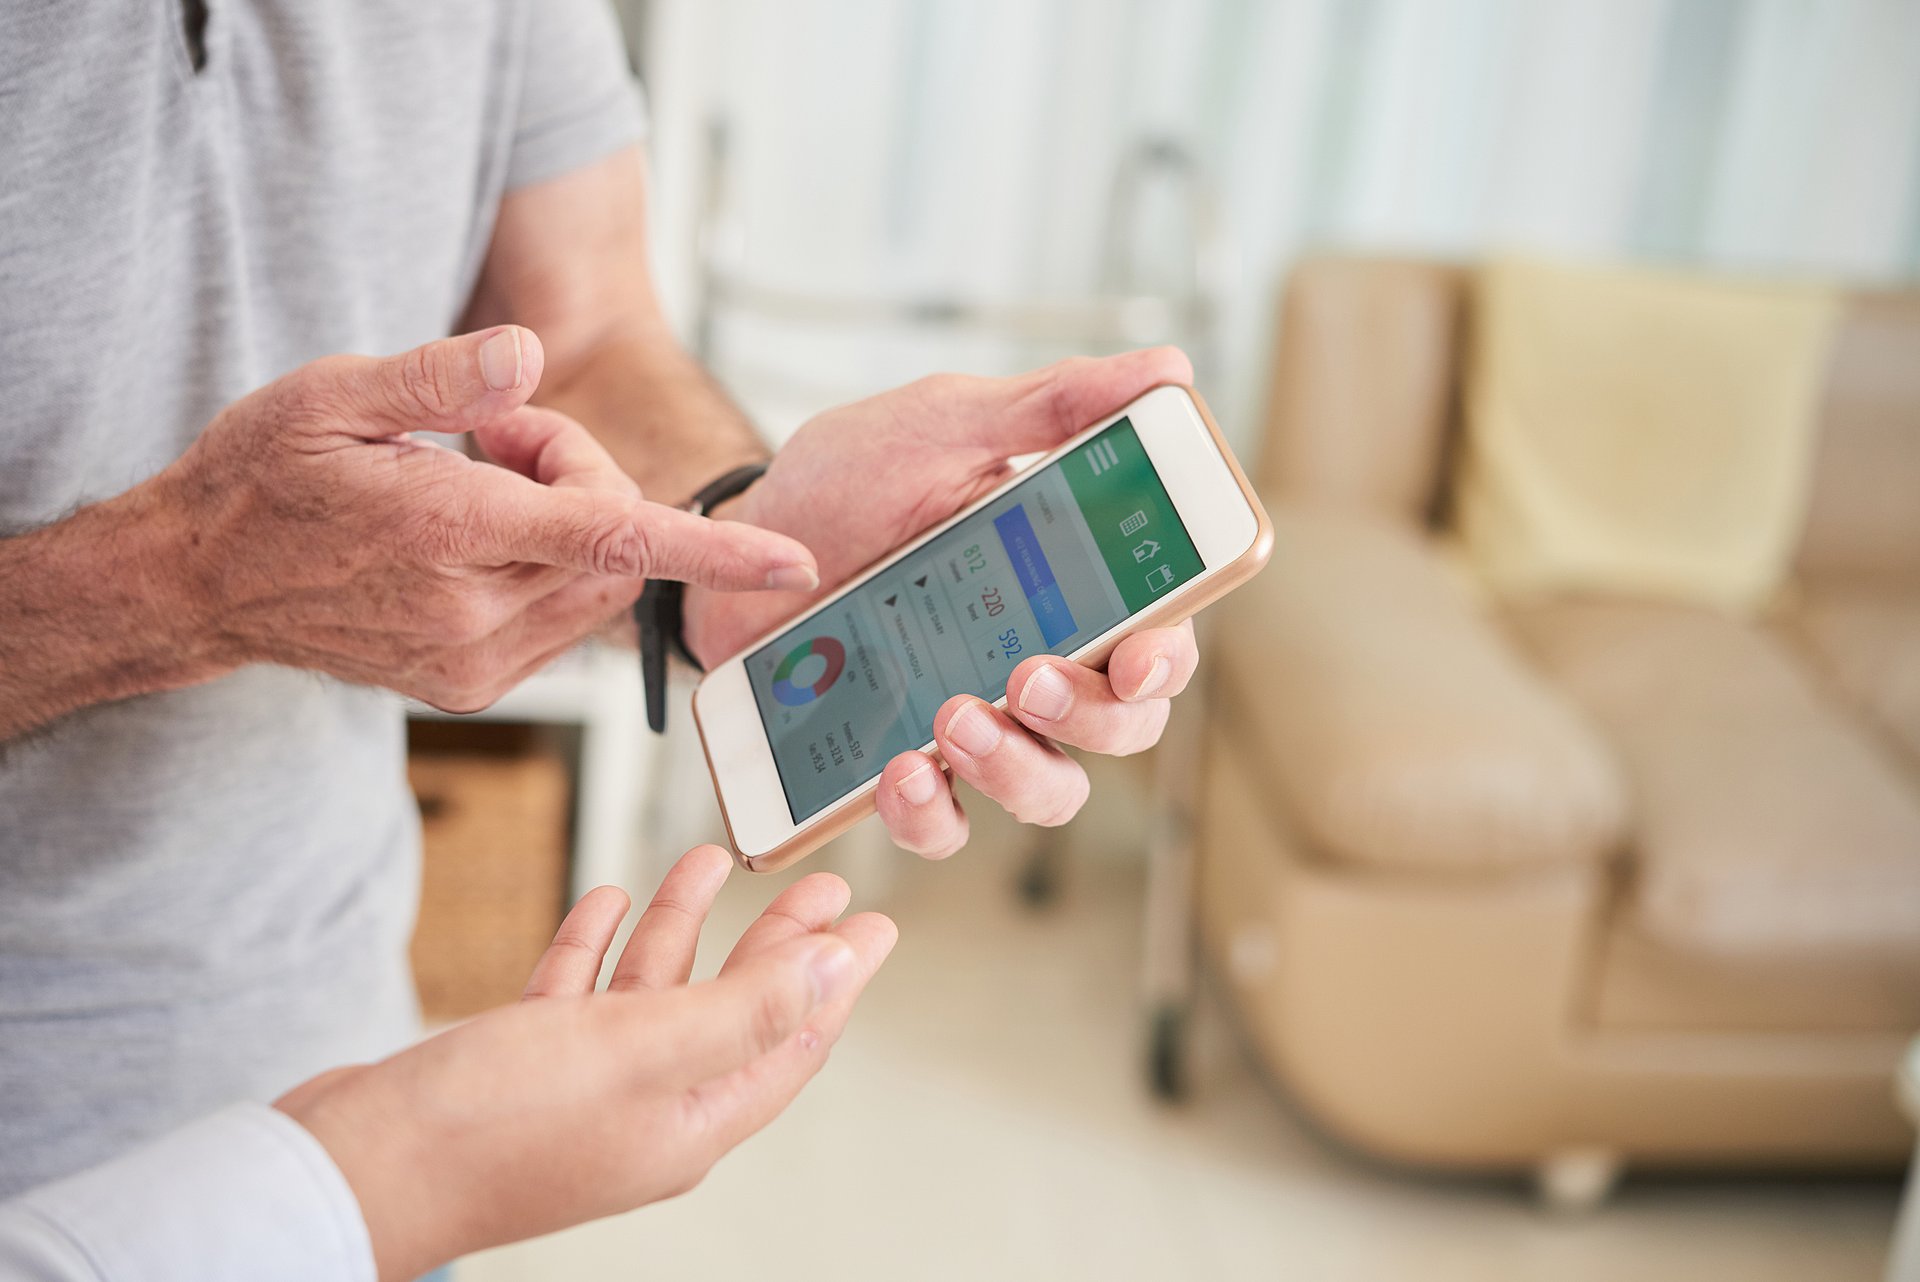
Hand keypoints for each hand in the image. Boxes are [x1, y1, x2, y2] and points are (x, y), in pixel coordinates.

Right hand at [148, 326, 815, 710]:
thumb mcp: (331, 393)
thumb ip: (440, 374)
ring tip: (474, 480)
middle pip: (616, 540)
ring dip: (571, 521)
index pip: (611, 537)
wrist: (201, 582)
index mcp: (446, 534)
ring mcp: (473, 664)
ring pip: (599, 582)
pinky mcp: (470, 686)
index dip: (714, 551)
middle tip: (494, 434)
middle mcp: (470, 616)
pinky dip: (550, 565)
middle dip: (585, 475)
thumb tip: (530, 355)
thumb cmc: (264, 477)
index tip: (795, 565)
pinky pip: (563, 616)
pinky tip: (474, 535)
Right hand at [276, 845, 895, 1281]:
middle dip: (776, 943)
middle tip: (819, 881)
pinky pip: (576, 998)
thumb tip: (837, 975)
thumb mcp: (641, 1050)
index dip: (836, 979)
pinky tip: (605, 899)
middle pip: (732, 1010)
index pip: (790, 1040)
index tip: (874, 925)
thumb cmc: (491, 1124)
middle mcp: (645, 1109)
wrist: (348, 1169)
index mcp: (691, 1120)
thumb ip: (744, 1011)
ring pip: (651, 995)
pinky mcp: (519, 1068)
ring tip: (711, 860)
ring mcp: (581, 1091)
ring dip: (681, 927)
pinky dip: (596, 946)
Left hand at [683, 349, 1202, 857]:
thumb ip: (1053, 407)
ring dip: (1018, 771)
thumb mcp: (945, 425)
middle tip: (1024, 677)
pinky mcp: (905, 766)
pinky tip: (900, 770)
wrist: (737, 537)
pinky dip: (931, 813)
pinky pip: (945, 824)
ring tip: (952, 719)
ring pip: (1050, 790)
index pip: (1158, 636)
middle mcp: (1039, 660)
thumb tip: (1166, 369)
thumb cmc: (849, 479)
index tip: (1140, 659)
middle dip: (1091, 717)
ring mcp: (975, 721)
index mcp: (1071, 582)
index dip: (1168, 660)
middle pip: (1123, 726)